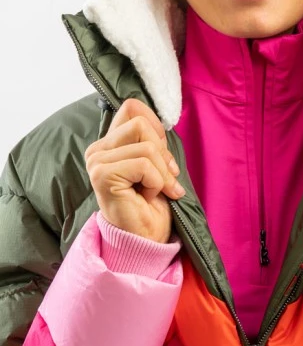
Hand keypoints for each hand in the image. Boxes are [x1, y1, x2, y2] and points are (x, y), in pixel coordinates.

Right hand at [84, 99, 184, 242]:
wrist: (145, 238)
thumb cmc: (152, 203)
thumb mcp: (157, 163)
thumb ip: (152, 140)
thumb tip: (162, 121)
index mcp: (109, 142)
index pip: (132, 107)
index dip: (156, 127)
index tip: (161, 155)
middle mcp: (97, 149)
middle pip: (142, 124)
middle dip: (163, 154)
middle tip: (163, 179)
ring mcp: (97, 161)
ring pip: (147, 146)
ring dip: (162, 173)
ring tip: (154, 190)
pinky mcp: (102, 175)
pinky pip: (144, 165)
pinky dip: (156, 183)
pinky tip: (146, 197)